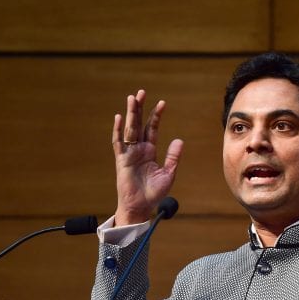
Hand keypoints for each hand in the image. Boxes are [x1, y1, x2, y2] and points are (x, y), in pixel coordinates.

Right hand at [112, 90, 182, 225]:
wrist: (141, 207)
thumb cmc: (154, 193)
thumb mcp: (168, 173)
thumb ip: (173, 157)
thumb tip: (179, 140)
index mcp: (150, 150)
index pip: (152, 128)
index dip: (156, 116)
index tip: (162, 103)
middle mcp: (138, 149)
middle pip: (139, 124)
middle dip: (140, 108)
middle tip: (141, 92)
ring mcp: (129, 153)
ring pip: (129, 129)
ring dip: (131, 114)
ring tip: (132, 98)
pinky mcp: (121, 160)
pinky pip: (119, 143)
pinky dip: (118, 130)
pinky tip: (119, 118)